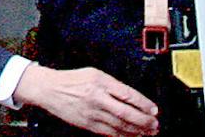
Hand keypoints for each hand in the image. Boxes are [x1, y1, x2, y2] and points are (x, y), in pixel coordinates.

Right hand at [13, 64, 157, 136]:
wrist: (49, 89)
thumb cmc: (72, 80)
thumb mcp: (94, 74)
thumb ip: (113, 85)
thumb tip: (134, 99)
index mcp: (100, 82)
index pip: (128, 94)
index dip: (144, 104)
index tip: (154, 110)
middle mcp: (97, 98)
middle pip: (126, 113)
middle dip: (144, 121)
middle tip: (155, 125)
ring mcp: (92, 113)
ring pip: (120, 126)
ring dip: (137, 131)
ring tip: (149, 132)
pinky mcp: (87, 124)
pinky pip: (110, 132)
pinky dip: (123, 136)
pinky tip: (132, 136)